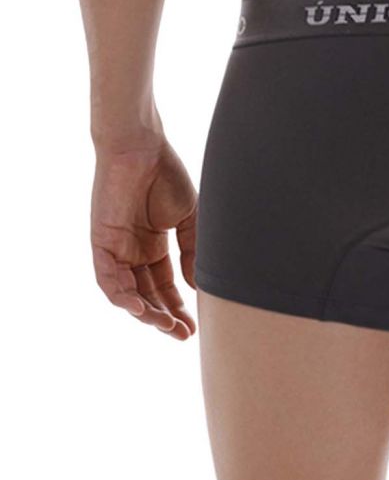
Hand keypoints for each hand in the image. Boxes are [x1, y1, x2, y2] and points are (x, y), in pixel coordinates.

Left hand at [91, 135, 197, 339]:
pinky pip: (107, 278)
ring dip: (145, 313)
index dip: (177, 306)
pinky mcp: (101, 242)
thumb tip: (196, 286)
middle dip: (164, 317)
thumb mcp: (188, 217)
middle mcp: (133, 251)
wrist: (142, 145)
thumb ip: (191, 250)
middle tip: (183, 333)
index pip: (163, 285)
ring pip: (126, 293)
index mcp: (153, 244)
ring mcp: (116, 248)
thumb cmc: (166, 173)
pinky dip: (121, 296)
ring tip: (167, 326)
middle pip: (146, 294)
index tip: (194, 325)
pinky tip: (140, 309)